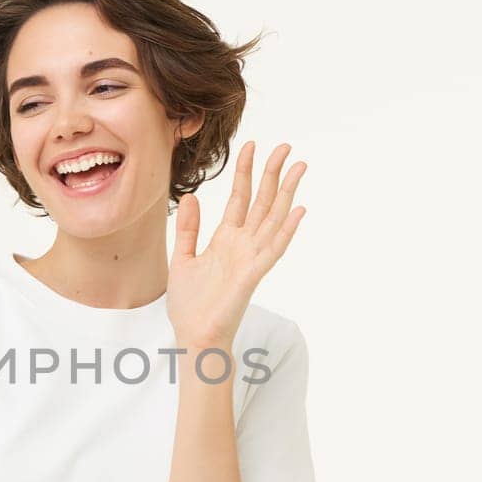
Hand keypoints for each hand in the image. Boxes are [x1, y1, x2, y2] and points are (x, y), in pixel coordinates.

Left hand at [166, 140, 308, 347]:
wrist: (193, 337)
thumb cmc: (190, 305)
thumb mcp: (182, 259)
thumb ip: (189, 229)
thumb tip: (191, 197)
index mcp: (226, 240)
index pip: (239, 197)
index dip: (245, 172)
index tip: (250, 145)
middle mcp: (242, 245)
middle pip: (262, 202)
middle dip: (273, 173)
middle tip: (286, 146)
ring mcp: (250, 259)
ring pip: (273, 219)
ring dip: (287, 193)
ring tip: (299, 167)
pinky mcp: (252, 275)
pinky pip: (272, 249)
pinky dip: (286, 230)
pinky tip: (298, 210)